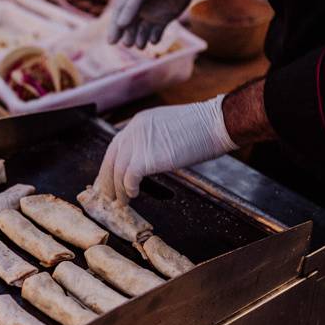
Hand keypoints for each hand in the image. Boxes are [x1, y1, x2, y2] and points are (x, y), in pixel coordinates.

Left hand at [96, 96, 238, 203]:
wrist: (215, 123)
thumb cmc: (203, 128)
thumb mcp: (170, 129)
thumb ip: (155, 141)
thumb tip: (151, 161)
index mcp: (140, 122)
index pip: (116, 146)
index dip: (111, 165)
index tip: (111, 179)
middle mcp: (134, 130)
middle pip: (111, 159)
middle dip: (108, 180)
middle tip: (110, 197)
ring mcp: (139, 143)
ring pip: (117, 171)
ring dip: (118, 189)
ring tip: (123, 202)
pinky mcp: (147, 157)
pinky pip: (128, 178)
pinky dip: (129, 189)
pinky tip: (134, 195)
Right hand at [107, 0, 209, 48]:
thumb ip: (131, 6)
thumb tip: (120, 25)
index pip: (118, 16)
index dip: (114, 29)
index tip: (111, 42)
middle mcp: (140, 7)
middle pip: (129, 27)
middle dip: (127, 36)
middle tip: (128, 43)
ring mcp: (153, 13)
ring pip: (142, 32)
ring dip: (140, 40)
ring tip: (140, 45)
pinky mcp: (166, 18)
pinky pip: (157, 33)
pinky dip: (154, 38)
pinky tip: (154, 40)